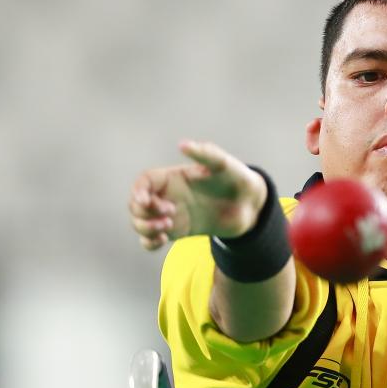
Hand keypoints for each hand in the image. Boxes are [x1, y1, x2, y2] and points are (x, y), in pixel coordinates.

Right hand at [128, 140, 266, 250]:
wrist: (250, 205)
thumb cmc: (237, 178)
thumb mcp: (223, 164)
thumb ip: (205, 154)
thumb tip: (182, 145)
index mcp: (174, 177)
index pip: (143, 182)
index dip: (138, 191)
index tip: (146, 200)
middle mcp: (169, 195)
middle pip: (136, 204)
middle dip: (144, 211)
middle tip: (170, 213)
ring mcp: (172, 214)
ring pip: (140, 223)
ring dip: (145, 228)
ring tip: (167, 228)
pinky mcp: (179, 230)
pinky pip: (152, 239)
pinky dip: (149, 242)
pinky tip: (162, 240)